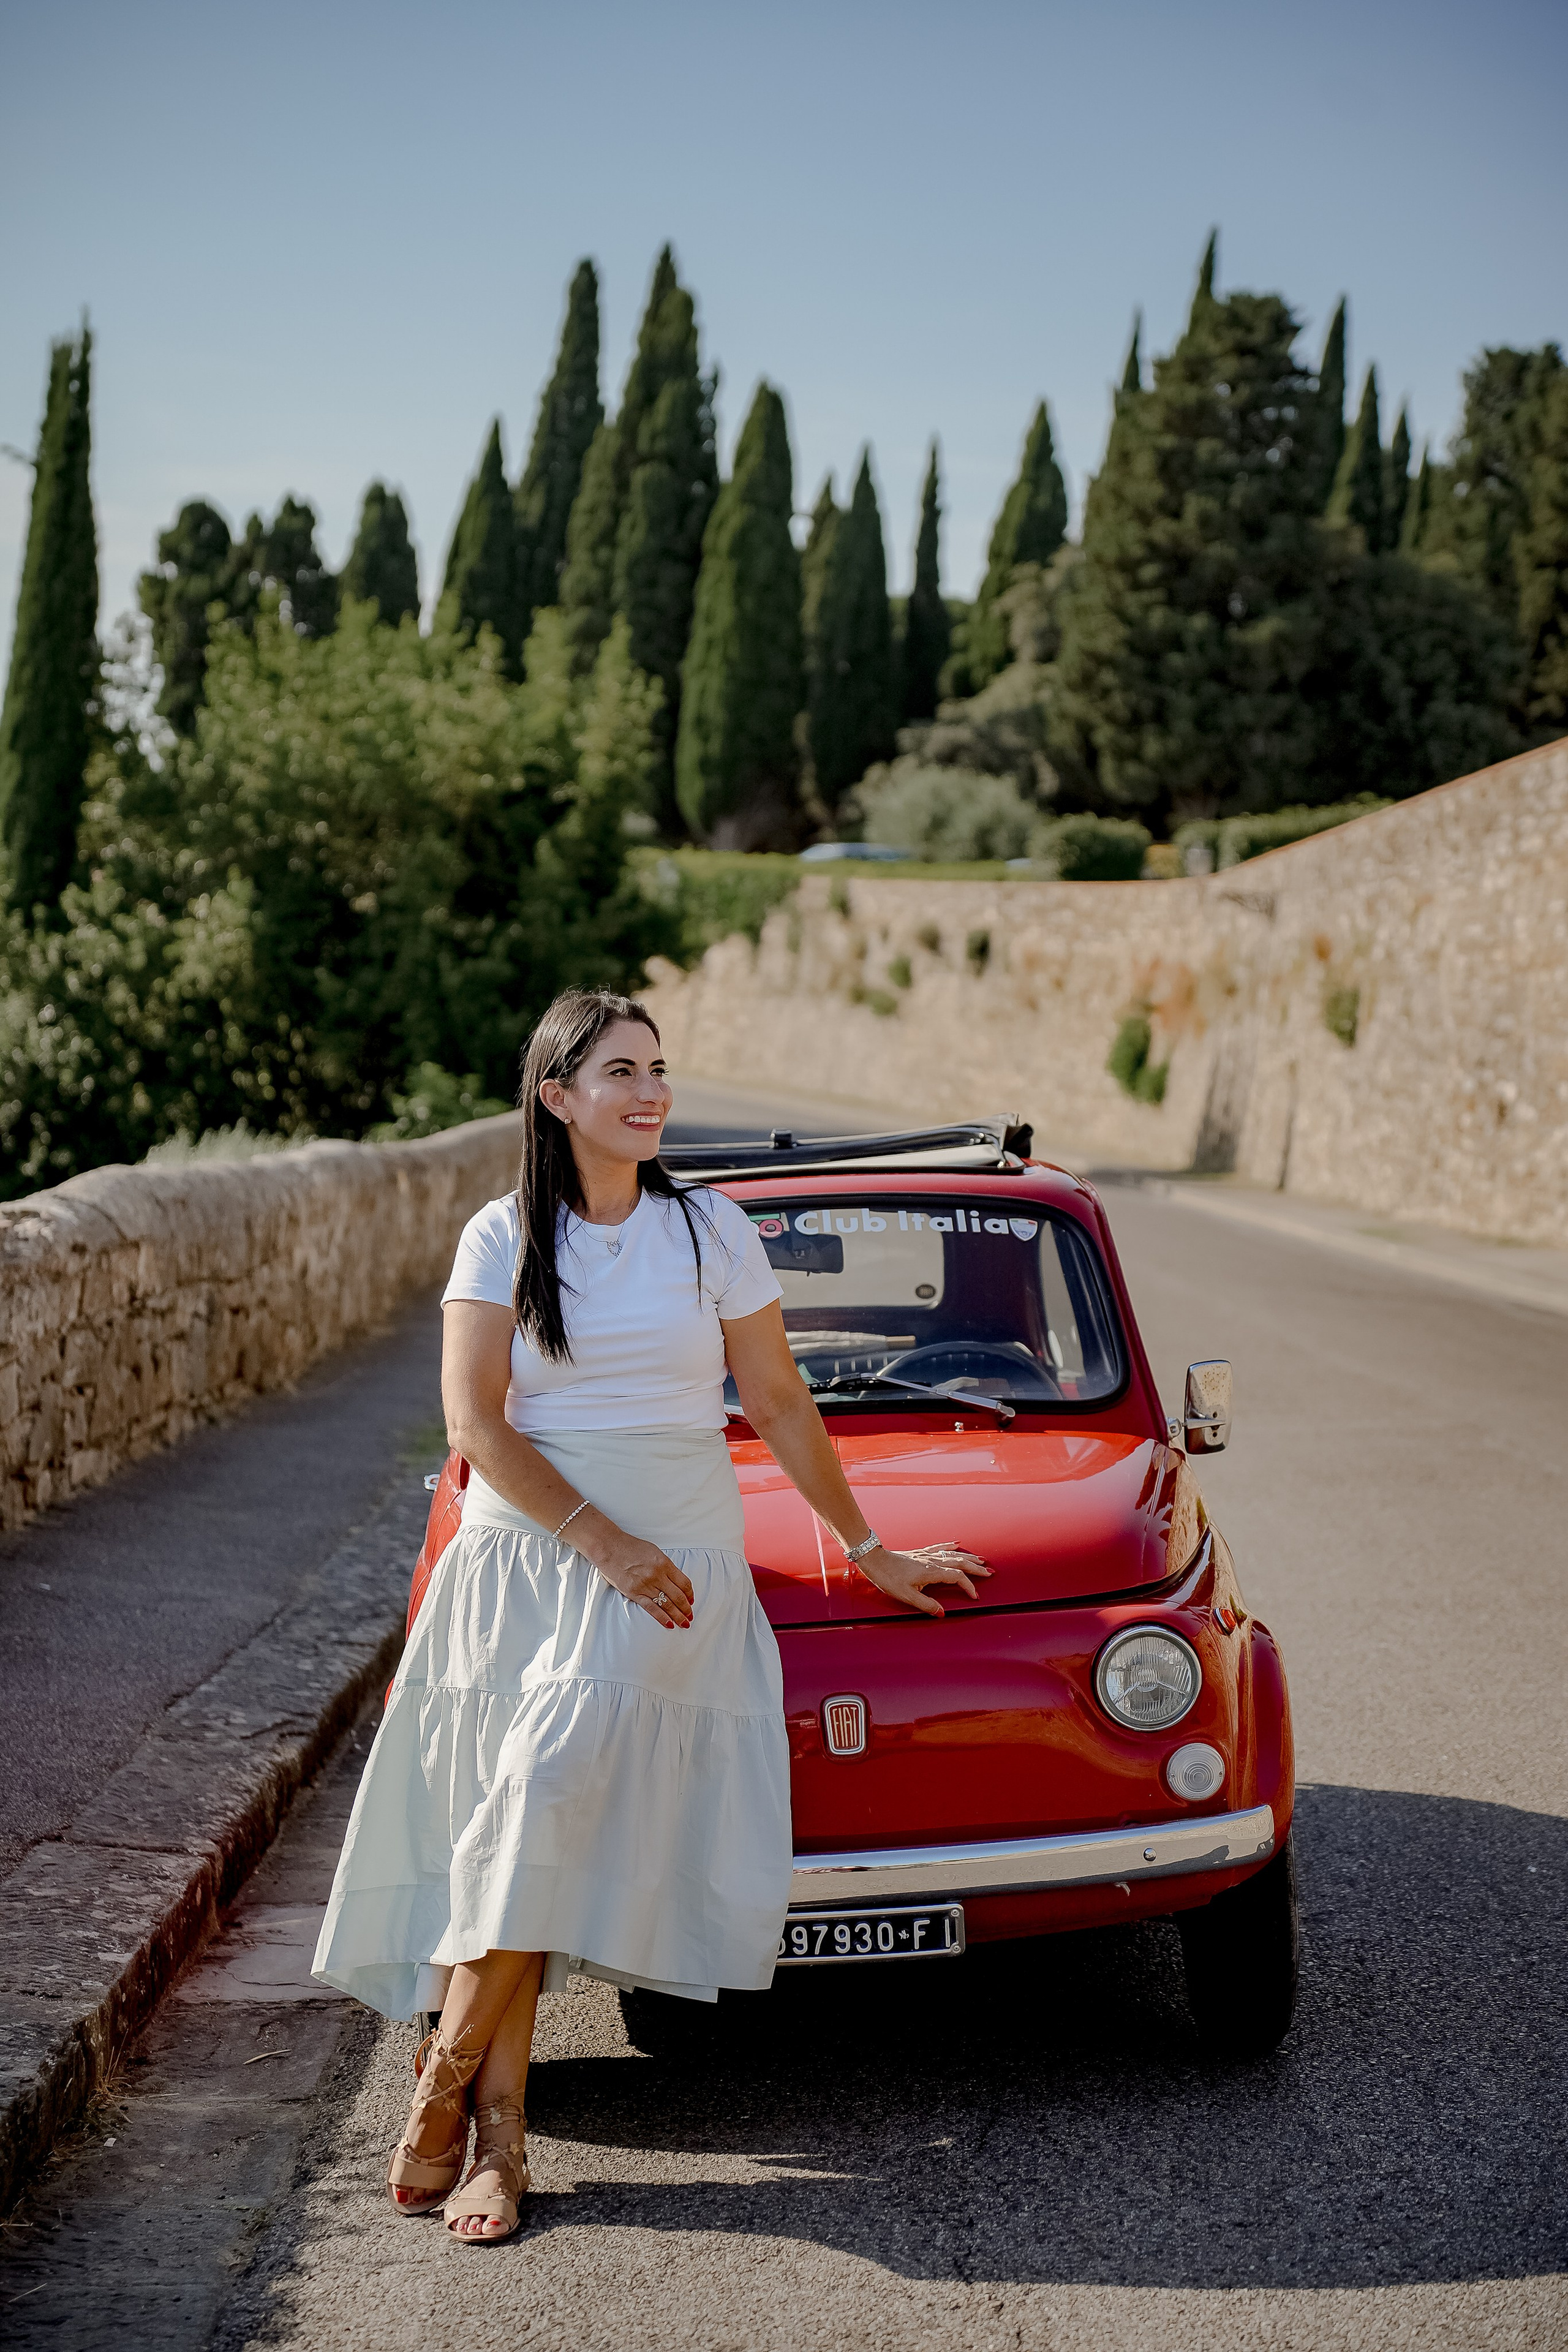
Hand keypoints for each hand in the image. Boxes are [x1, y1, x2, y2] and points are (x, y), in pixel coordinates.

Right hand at [580, 1521, 693, 1629]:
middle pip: (678, 1596)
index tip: (692, 1600)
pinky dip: (662, 1618)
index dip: (690, 1594)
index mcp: (664, 1563)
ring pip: (667, 1604)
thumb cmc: (631, 1547)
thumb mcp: (655, 1552)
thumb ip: (666, 1566)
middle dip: (686, 1608)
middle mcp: (657, 1575)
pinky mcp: (635, 1593)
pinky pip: (652, 1608)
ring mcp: (646, 1585)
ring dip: (678, 1616)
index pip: (684, 1583)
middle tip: (690, 1616)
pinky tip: (669, 1624)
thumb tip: (676, 1581)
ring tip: (684, 1623)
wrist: (610, 1548)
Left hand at [854, 1541, 990, 1618]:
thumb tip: (942, 1613)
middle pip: (959, 1563)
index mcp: (931, 1572)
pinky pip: (939, 1547)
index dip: (969, 1586)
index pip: (957, 1578)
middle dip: (975, 1569)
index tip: (975, 1596)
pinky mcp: (920, 1553)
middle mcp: (931, 1562)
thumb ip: (926, 1605)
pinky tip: (957, 1543)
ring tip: (981, 1560)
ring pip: (952, 1554)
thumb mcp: (906, 1596)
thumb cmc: (888, 1578)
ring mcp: (926, 1556)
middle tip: (989, 1573)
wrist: (875, 1561)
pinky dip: (950, 1546)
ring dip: (968, 1558)